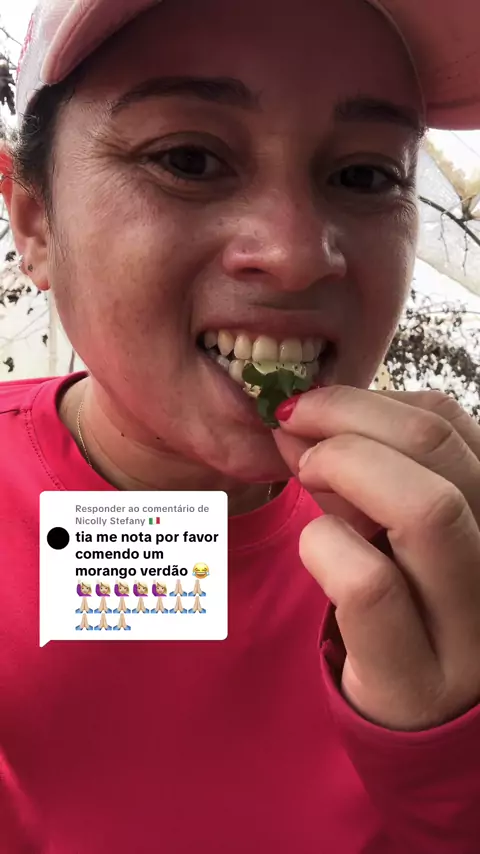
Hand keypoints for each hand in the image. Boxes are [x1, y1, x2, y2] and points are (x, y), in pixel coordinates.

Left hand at [274, 387, 479, 730]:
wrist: (419, 716)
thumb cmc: (403, 601)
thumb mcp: (393, 527)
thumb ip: (361, 474)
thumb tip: (300, 422)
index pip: (450, 422)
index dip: (369, 400)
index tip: (311, 407)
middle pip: (440, 450)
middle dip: (349, 420)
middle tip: (295, 433)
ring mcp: (471, 627)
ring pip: (426, 509)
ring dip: (346, 471)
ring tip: (305, 478)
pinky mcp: (420, 679)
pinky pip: (371, 585)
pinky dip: (326, 546)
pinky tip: (315, 548)